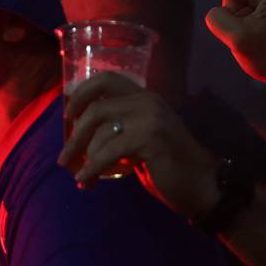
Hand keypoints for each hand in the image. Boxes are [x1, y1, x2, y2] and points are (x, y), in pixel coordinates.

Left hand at [60, 74, 220, 218]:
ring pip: (99, 131)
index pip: (105, 79)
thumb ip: (117, 130)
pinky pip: (108, 151)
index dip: (80, 95)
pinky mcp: (150, 138)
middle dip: (74, 135)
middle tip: (64, 158)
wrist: (201, 186)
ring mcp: (150, 118)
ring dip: (83, 158)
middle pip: (95, 108)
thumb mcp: (140, 140)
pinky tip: (85, 180)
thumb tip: (76, 136)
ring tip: (81, 178)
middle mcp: (147, 101)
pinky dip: (92, 168)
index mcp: (144, 97)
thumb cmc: (167, 166)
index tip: (68, 117)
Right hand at [205, 0, 265, 88]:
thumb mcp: (236, 38)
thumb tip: (215, 13)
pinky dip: (250, 31)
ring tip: (261, 41)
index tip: (251, 31)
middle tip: (256, 38)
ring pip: (239, 10)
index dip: (231, 15)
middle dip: (237, 21)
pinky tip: (264, 41)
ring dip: (243, 28)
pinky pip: (248, 18)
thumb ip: (216, 19)